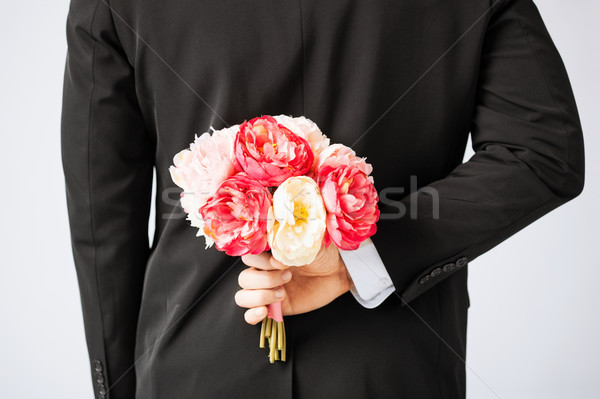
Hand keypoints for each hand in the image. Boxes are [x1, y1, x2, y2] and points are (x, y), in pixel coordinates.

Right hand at [235, 244, 352, 323]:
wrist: (336, 272)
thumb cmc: (321, 254)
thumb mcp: (306, 244)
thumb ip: (290, 246)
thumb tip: (276, 257)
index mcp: (267, 254)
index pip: (247, 257)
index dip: (260, 261)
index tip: (279, 261)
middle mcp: (263, 271)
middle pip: (244, 278)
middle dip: (265, 279)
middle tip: (288, 276)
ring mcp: (267, 290)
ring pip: (242, 296)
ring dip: (259, 296)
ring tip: (282, 293)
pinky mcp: (274, 307)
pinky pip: (250, 315)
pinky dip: (252, 315)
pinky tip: (264, 311)